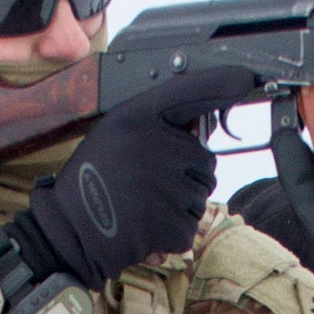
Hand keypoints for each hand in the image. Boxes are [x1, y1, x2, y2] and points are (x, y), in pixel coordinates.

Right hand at [16, 67, 255, 288]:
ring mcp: (163, 184)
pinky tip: (145, 229)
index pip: (188, 92)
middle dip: (187, 179)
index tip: (245, 78)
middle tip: (148, 187)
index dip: (219, 84)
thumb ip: (154, 127)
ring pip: (200, 198)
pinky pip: (189, 228)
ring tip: (142, 208)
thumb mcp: (114, 136)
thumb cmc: (91, 184)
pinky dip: (172, 236)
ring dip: (179, 209)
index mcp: (135, 118)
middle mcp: (152, 145)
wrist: (68, 230)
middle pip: (205, 162)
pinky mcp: (167, 221)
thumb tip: (201, 123)